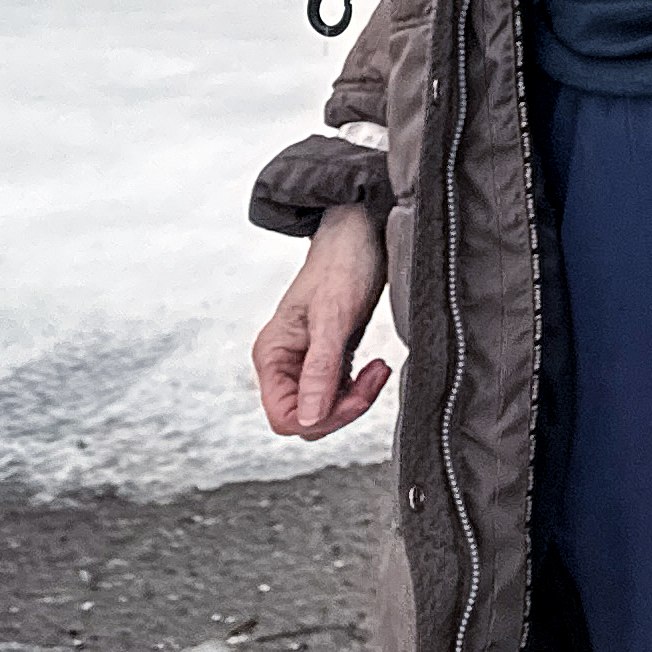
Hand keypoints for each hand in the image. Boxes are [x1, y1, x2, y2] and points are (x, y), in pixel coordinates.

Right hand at [252, 204, 390, 440]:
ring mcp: (305, 360)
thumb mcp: (333, 316)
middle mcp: (283, 362)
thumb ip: (320, 370)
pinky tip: (376, 368)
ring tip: (380, 368)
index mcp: (272, 355)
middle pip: (307, 417)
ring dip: (356, 398)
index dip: (321, 418)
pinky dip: (360, 387)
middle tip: (376, 377)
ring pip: (325, 408)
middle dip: (344, 408)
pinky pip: (339, 391)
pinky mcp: (329, 355)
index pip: (285, 417)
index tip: (357, 396)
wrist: (360, 231)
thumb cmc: (343, 263)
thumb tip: (309, 420)